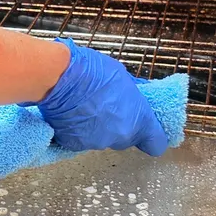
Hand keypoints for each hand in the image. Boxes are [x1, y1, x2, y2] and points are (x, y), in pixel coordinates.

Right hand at [36, 39, 168, 155]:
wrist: (59, 78)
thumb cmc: (93, 71)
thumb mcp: (122, 76)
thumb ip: (132, 93)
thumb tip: (137, 96)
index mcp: (138, 121)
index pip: (155, 144)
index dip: (151, 137)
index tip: (147, 129)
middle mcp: (119, 137)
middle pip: (126, 139)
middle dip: (120, 125)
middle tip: (109, 106)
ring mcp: (96, 143)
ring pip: (102, 138)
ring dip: (98, 126)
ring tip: (86, 105)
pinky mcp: (73, 144)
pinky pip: (81, 139)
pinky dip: (78, 129)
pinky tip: (71, 113)